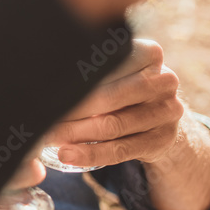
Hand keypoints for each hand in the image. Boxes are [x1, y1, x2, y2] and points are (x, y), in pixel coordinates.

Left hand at [43, 39, 184, 167]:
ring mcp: (168, 111)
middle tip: (42, 117)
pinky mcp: (163, 139)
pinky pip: (121, 150)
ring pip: (113, 125)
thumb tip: (41, 73)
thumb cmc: (124, 86)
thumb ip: (91, 67)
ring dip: (77, 134)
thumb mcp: (117, 70)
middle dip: (72, 109)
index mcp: (149, 54)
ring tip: (50, 138)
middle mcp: (164, 80)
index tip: (46, 88)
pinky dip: (91, 153)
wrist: (161, 117)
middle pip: (109, 96)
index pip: (107, 65)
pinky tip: (69, 155)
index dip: (75, 79)